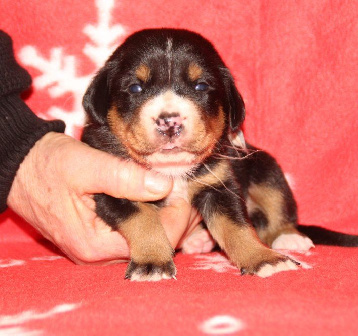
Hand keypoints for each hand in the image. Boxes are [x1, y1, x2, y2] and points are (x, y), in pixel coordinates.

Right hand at [7, 132, 202, 263]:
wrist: (19, 165)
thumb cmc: (47, 164)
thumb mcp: (85, 166)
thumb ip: (125, 177)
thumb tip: (165, 185)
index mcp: (94, 243)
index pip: (154, 240)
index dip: (178, 217)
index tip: (187, 190)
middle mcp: (97, 254)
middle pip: (153, 244)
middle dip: (176, 219)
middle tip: (191, 192)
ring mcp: (97, 247)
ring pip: (145, 239)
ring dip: (165, 218)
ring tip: (181, 194)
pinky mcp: (96, 236)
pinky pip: (132, 232)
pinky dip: (150, 217)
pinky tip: (161, 199)